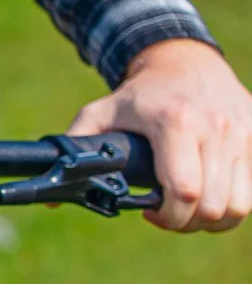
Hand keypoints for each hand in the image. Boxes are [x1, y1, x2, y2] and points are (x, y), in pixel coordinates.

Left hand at [67, 38, 251, 231]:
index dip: (169, 216)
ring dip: (214, 219)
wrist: (185, 60)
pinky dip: (233, 202)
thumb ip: (74, 150)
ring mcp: (242, 132)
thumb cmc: (138, 94)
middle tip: (167, 216)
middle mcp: (215, 126)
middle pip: (214, 205)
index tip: (149, 214)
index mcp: (175, 122)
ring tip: (188, 209)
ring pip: (241, 203)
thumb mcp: (99, 113)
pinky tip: (209, 194)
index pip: (184, 190)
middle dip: (188, 223)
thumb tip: (50, 197)